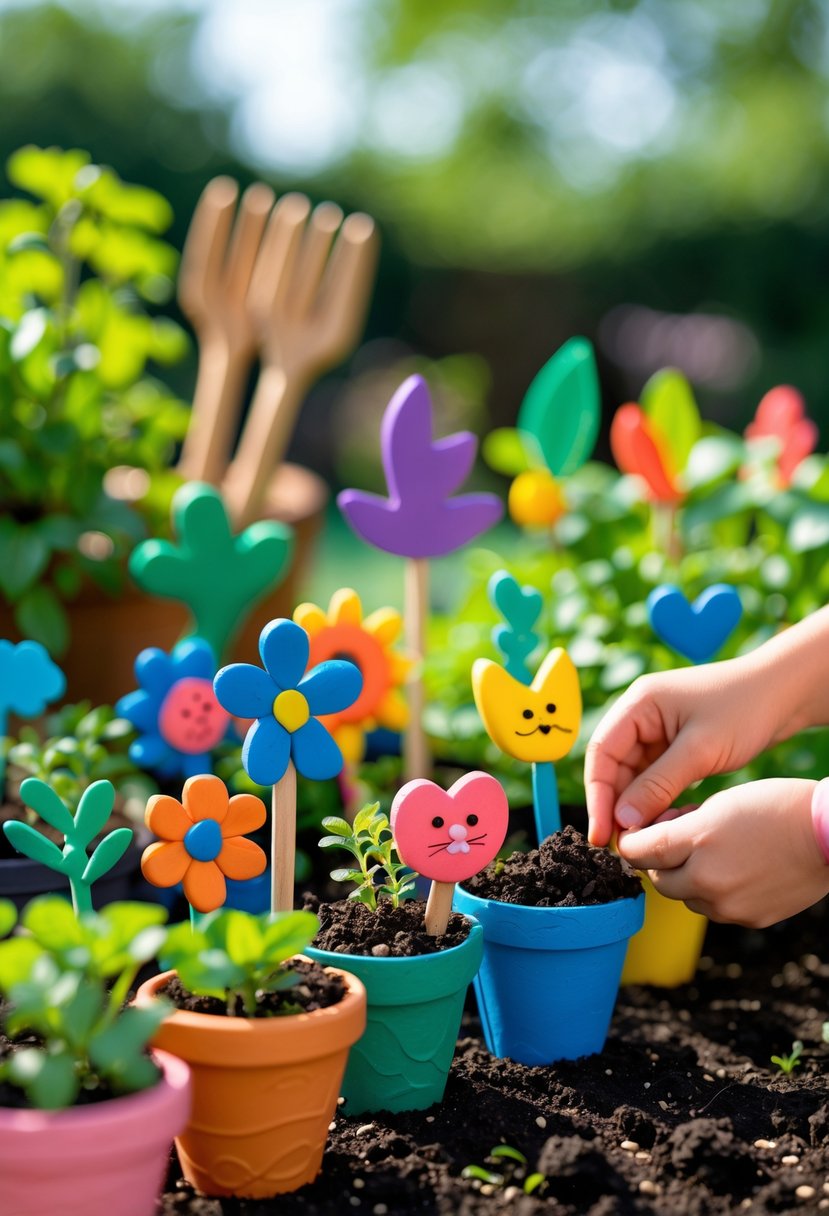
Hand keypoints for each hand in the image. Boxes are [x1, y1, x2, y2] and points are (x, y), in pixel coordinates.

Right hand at [585, 657, 789, 845]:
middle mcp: (642, 714)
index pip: (602, 751)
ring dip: (634, 805)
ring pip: (633, 774)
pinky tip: (658, 823)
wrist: (785, 693)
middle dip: (614, 804)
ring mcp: (658, 729)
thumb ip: (658, 785)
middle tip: (618, 843)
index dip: (597, 793)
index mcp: (639, 703)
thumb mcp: (699, 750)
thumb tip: (622, 820)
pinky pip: (653, 776)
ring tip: (639, 839)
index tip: (600, 831)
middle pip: (613, 765)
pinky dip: (653, 799)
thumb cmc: (745, 709)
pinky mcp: (675, 745)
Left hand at [617, 778, 828, 927]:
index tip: (634, 834)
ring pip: (686, 897)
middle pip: (658, 880)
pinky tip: (734, 868)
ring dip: (687, 878)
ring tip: (711, 851)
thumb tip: (650, 839)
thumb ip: (679, 825)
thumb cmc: (774, 806)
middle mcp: (708, 880)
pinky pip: (715, 909)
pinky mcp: (748, 920)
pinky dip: (714, 892)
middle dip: (658, 861)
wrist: (828, 834)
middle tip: (674, 838)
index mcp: (697, 842)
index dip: (631, 842)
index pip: (638, 852)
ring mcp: (729, 906)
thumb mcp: (718, 803)